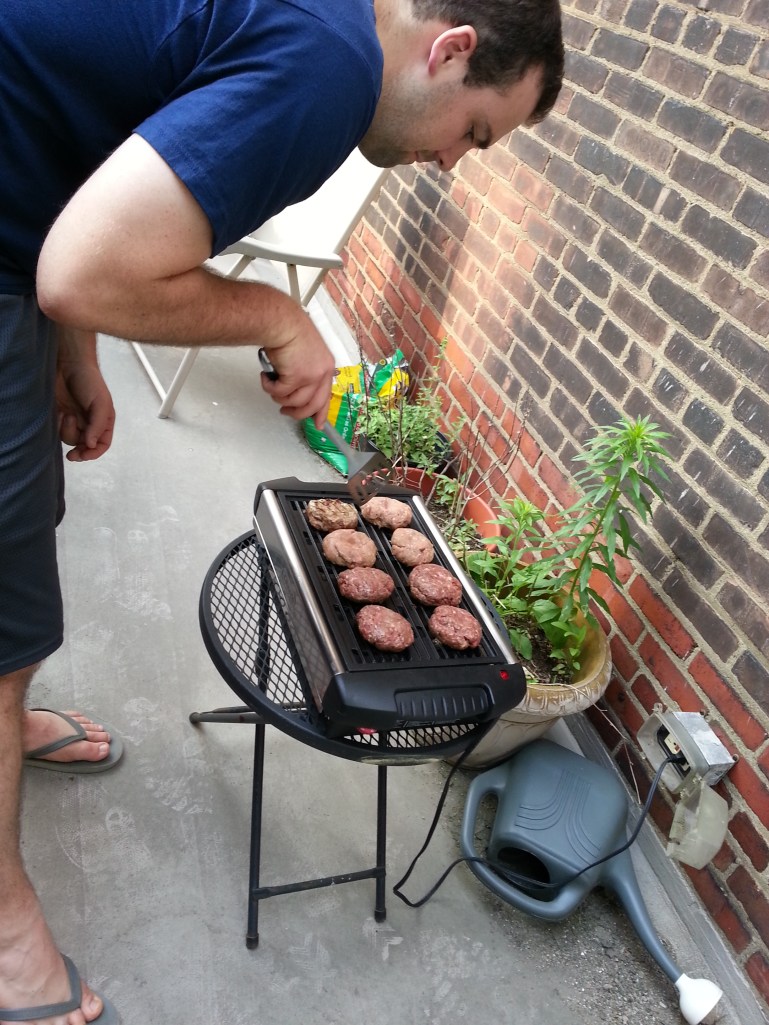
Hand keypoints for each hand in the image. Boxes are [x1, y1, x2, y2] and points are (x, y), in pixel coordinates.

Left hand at [56, 329, 114, 460]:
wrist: (68, 363)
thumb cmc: (89, 381)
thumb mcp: (101, 404)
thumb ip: (98, 426)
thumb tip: (91, 445)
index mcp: (104, 422)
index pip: (102, 444)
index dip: (94, 453)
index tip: (84, 455)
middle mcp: (89, 423)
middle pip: (85, 446)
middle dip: (79, 451)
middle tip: (72, 455)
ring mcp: (73, 420)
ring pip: (69, 439)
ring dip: (67, 431)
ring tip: (67, 414)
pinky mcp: (58, 415)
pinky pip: (56, 430)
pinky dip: (56, 426)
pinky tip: (58, 413)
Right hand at [259, 321, 335, 427]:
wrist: (281, 322)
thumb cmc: (289, 330)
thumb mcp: (305, 353)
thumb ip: (306, 371)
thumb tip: (298, 389)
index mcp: (326, 367)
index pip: (326, 396)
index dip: (321, 413)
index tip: (318, 424)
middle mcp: (322, 373)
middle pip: (311, 405)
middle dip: (296, 412)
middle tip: (285, 410)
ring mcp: (310, 376)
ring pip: (293, 401)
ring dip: (279, 397)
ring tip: (271, 385)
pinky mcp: (296, 377)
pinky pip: (279, 393)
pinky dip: (269, 387)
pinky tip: (266, 376)